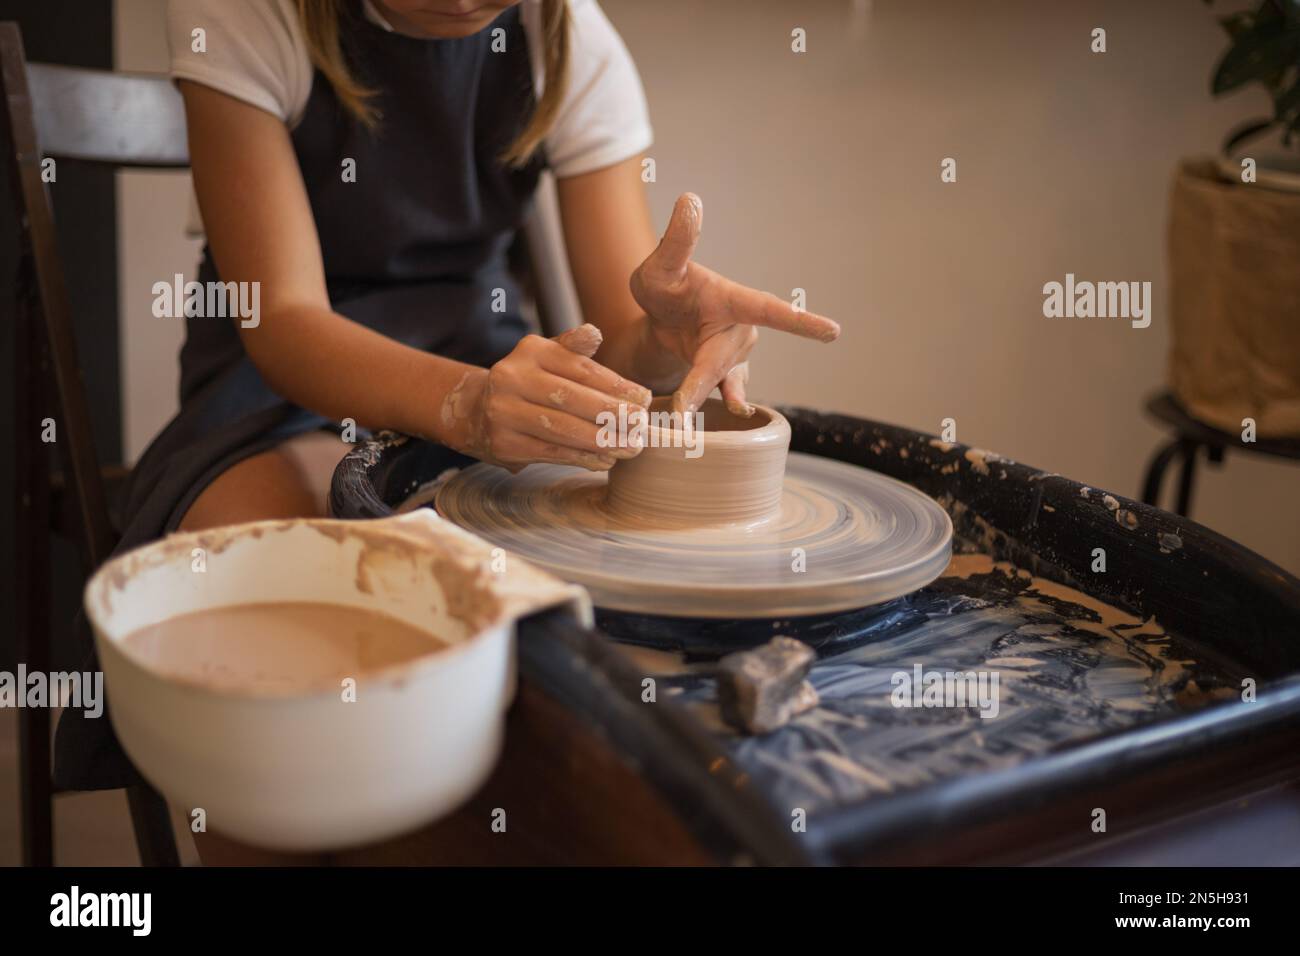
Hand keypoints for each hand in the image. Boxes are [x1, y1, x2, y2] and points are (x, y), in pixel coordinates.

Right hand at [465, 324, 650, 471]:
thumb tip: (594, 333)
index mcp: (531, 350)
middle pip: (572, 399)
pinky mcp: (503, 443)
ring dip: (602, 440)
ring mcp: (503, 411)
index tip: (645, 400)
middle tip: (641, 425)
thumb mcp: (549, 356)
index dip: (616, 386)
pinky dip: (582, 457)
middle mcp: (511, 377)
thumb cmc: (530, 382)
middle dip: (611, 414)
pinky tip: (605, 459)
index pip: (581, 369)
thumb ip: (574, 347)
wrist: (480, 411)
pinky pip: (551, 452)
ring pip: (562, 429)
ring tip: (630, 446)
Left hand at [630, 193, 839, 415]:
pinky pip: (719, 395)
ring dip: (700, 394)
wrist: (659, 319)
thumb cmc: (665, 286)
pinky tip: (705, 425)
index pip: (770, 310)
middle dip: (705, 378)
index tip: (833, 332)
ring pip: (719, 380)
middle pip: (724, 359)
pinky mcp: (722, 380)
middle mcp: (742, 331)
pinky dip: (709, 408)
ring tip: (682, 414)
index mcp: (735, 301)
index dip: (800, 321)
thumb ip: (677, 240)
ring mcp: (733, 359)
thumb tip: (690, 200)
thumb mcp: (662, 264)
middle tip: (683, 403)